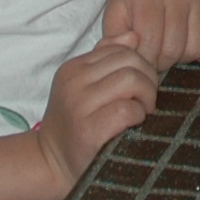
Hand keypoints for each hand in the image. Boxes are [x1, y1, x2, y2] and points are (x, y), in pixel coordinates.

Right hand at [34, 38, 159, 191]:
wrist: (51, 164)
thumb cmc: (76, 124)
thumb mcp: (85, 87)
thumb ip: (106, 59)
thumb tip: (133, 35)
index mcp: (73, 68)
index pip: (121, 48)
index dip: (140, 65)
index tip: (140, 86)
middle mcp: (73, 82)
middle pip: (130, 61)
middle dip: (149, 79)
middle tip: (147, 99)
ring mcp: (78, 105)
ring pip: (131, 80)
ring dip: (146, 96)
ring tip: (142, 110)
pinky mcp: (87, 130)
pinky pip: (126, 109)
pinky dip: (138, 114)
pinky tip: (133, 124)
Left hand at [102, 0, 199, 68]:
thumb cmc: (134, 4)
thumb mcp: (116, 17)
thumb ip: (114, 40)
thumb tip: (131, 51)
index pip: (149, 42)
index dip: (144, 59)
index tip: (140, 57)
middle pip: (173, 48)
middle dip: (161, 61)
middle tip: (154, 55)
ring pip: (195, 49)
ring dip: (181, 58)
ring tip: (169, 48)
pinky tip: (188, 44)